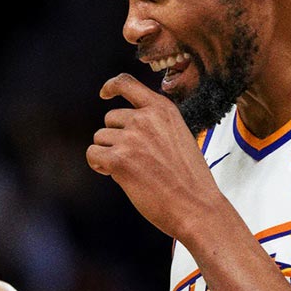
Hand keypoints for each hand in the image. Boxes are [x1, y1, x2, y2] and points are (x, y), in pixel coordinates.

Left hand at [86, 73, 223, 238]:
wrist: (197, 206)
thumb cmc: (189, 179)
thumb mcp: (178, 136)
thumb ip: (155, 125)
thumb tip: (125, 126)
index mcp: (163, 109)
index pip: (127, 84)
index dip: (111, 87)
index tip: (104, 94)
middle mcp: (145, 118)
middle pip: (110, 118)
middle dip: (116, 137)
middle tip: (134, 159)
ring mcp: (131, 138)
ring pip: (100, 138)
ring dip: (108, 153)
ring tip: (131, 170)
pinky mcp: (119, 159)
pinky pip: (93, 154)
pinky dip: (99, 165)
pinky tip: (114, 175)